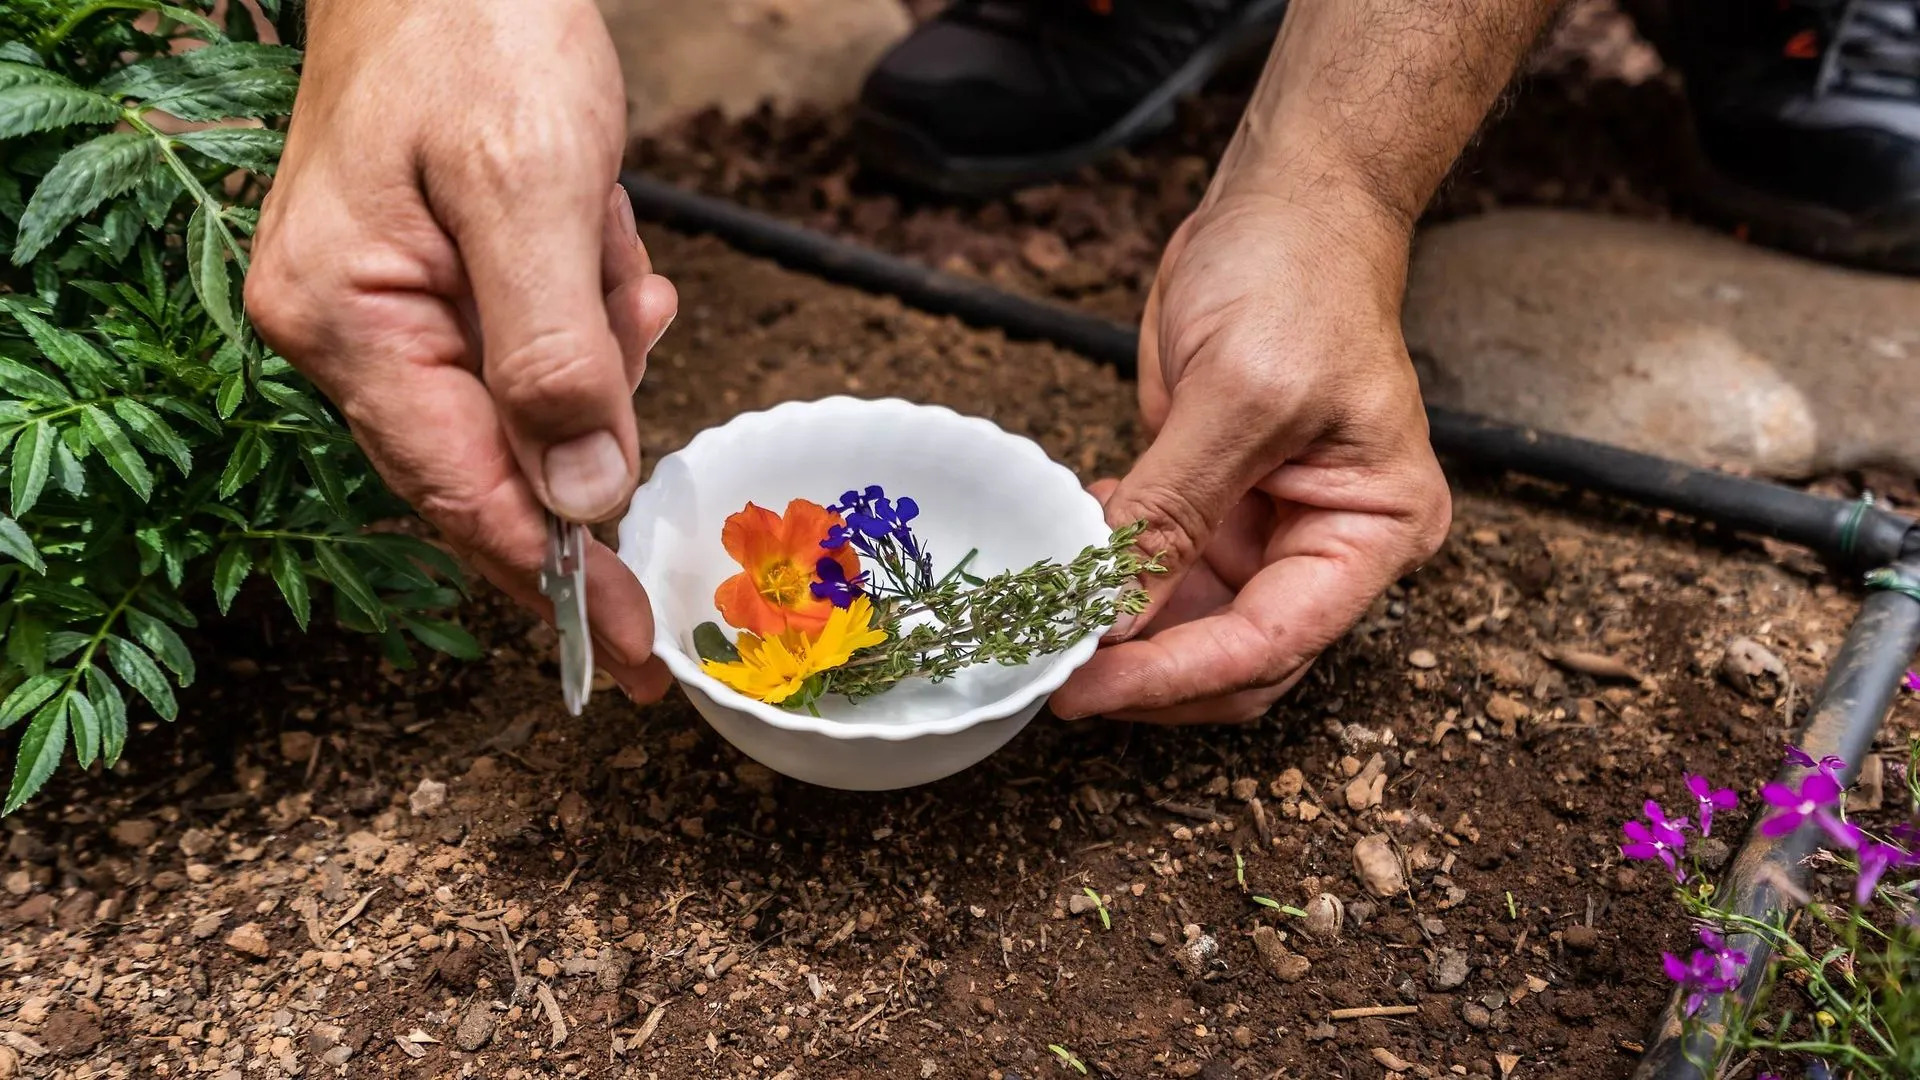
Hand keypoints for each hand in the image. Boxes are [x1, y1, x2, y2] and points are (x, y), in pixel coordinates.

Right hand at [247, 0, 677, 697]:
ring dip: (594, 347)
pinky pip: (526, 344)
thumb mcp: (531, 186)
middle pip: (496, 466)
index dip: (558, 585)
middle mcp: (347, 335)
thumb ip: (555, 352)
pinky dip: (583, 311)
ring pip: (526, 405)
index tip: (638, 657)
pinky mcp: (427, 281)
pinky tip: (599, 242)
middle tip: (631, 336)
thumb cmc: (475, 27)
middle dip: (591, 430)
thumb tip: (581, 499)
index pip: (467, 500)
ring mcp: (382, 310)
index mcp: (350, 324)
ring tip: (601, 243)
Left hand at [1050, 191, 1450, 723]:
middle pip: (1237, 660)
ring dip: (1119, 634)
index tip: (1088, 686)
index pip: (1273, 642)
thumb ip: (1172, 514)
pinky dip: (1108, 577)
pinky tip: (1070, 553)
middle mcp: (1327, 544)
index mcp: (1374, 530)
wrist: (1286, 205)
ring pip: (1188, 629)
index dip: (1175, 675)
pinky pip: (1155, 573)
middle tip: (1053, 674)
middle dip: (1146, 673)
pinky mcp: (1213, 506)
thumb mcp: (1237, 394)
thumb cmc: (1297, 277)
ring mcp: (1266, 530)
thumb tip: (1112, 620)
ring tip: (1049, 615)